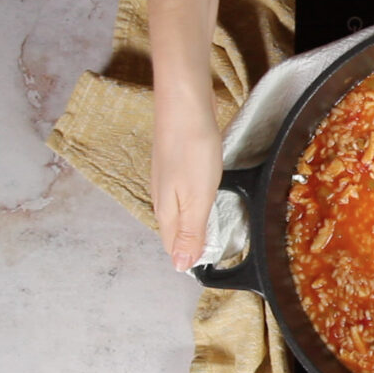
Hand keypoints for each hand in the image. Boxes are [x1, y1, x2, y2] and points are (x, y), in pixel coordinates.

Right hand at [150, 91, 221, 271]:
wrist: (185, 106)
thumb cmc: (192, 150)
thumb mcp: (196, 198)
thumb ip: (190, 232)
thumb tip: (179, 265)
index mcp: (166, 210)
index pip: (172, 245)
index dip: (188, 258)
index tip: (207, 266)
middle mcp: (161, 196)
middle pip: (173, 230)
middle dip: (189, 244)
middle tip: (212, 252)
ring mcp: (167, 178)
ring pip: (178, 211)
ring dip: (192, 223)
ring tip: (211, 232)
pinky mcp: (176, 163)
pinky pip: (183, 192)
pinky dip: (195, 201)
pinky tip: (205, 198)